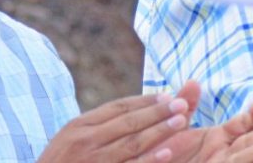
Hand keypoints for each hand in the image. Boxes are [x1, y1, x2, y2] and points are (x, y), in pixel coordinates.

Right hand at [37, 82, 197, 162]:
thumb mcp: (69, 140)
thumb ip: (95, 125)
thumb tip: (130, 109)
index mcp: (78, 126)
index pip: (118, 107)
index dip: (145, 101)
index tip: (168, 96)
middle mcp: (84, 142)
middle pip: (128, 121)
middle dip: (158, 111)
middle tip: (182, 104)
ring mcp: (92, 162)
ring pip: (131, 143)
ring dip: (160, 131)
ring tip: (182, 121)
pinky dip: (149, 160)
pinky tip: (168, 153)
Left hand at [158, 99, 252, 162]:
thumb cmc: (161, 155)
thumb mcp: (173, 128)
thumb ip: (185, 106)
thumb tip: (194, 82)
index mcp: (218, 140)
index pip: (242, 125)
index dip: (251, 116)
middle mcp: (223, 155)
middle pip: (251, 143)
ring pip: (245, 160)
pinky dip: (244, 161)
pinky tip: (250, 156)